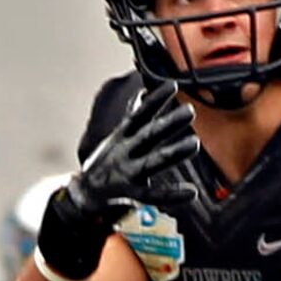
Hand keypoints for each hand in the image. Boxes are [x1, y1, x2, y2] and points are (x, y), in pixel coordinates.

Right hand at [37, 86, 197, 280]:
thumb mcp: (118, 136)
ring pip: (153, 160)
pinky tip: (192, 192)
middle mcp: (125, 151)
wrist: (85, 191)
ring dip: (174, 152)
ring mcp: (127, 171)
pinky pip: (154, 195)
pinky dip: (172, 194)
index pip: (140, 115)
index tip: (173, 86)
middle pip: (149, 135)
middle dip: (168, 123)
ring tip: (195, 143)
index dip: (156, 100)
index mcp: (122, 136)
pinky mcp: (131, 192)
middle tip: (189, 111)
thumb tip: (141, 94)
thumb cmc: (108, 160)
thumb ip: (134, 116)